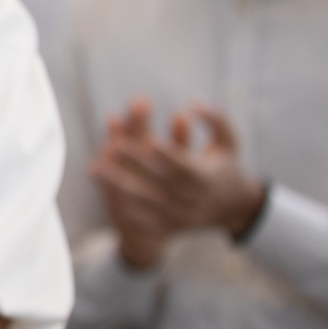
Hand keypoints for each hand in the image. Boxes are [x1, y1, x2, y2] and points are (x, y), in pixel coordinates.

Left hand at [93, 100, 267, 248]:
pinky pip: (144, 219)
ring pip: (146, 202)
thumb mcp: (229, 143)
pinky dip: (122, 204)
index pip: (185, 168)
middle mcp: (193, 200)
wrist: (233, 209)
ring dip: (119, 186)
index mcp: (207, 179)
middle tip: (113, 147)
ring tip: (95, 169)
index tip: (150, 141)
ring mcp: (180, 216)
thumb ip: (215, 120)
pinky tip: (103, 188)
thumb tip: (194, 102)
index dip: (169, 156)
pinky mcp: (170, 226)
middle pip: (160, 184)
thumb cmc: (226, 166)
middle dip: (135, 166)